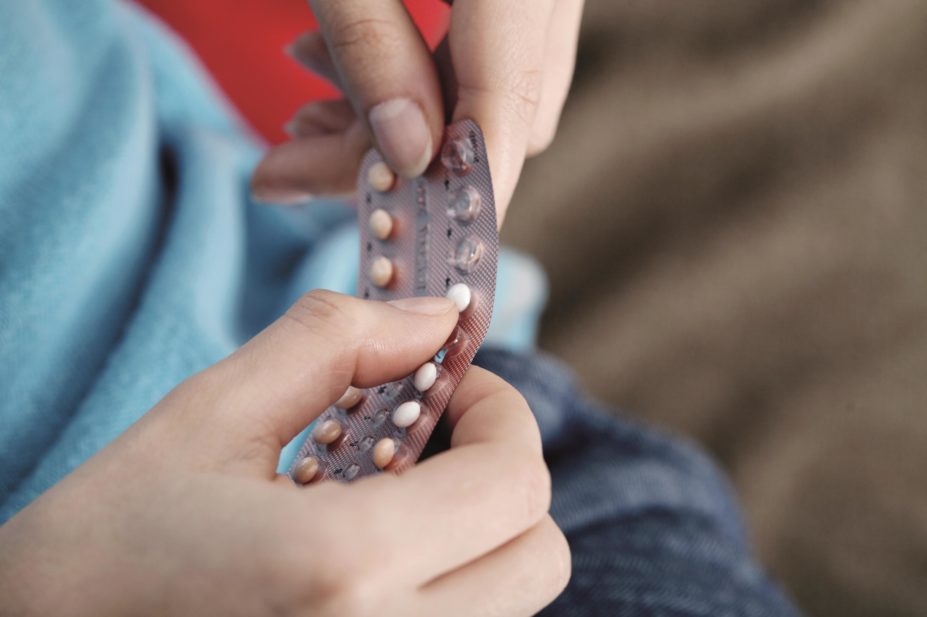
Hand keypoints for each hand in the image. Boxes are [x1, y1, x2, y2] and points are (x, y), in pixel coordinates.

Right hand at [0, 291, 568, 616]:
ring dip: (478, 530)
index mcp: (344, 570)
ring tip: (390, 497)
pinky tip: (370, 557)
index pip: (515, 485)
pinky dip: (450, 582)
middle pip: (538, 553)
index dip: (503, 412)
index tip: (452, 382)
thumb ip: (334, 344)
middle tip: (431, 436)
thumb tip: (436, 317)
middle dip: (502, 473)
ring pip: (511, 601)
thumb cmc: (104, 544)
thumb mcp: (209, 416)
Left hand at [251, 0, 584, 220]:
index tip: (407, 256)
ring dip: (398, 121)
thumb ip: (371, 47)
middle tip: (292, 173)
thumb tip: (407, 158)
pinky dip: (415, 77)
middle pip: (501, 112)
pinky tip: (339, 64)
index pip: (509, 105)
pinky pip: (486, 52)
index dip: (460, 195)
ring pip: (494, 88)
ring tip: (302, 118)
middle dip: (401, 160)